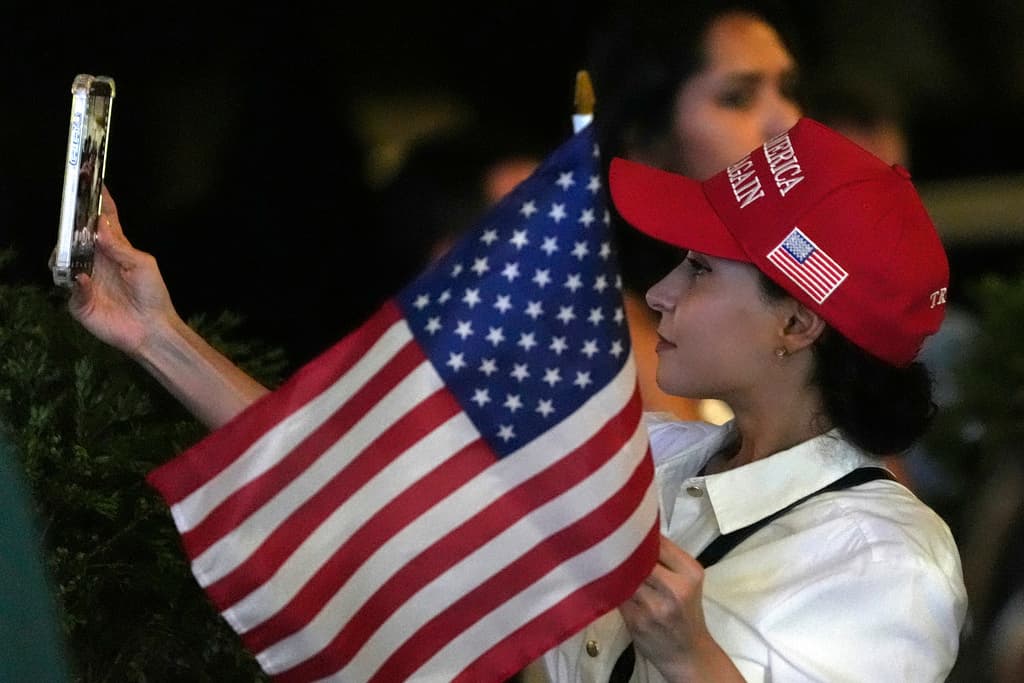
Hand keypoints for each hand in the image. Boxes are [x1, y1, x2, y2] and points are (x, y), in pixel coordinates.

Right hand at [69, 187, 180, 356]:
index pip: (104, 222)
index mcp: (115, 250)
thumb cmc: (152, 295)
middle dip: (72, 227)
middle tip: (72, 218)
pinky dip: (75, 283)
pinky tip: (84, 279)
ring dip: (65, 254)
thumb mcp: (142, 264)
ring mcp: (86, 281)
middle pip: (77, 239)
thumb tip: (99, 224)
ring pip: (64, 261)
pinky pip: (70, 288)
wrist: (152, 328)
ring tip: (71, 249)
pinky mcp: (79, 302)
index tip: (94, 184)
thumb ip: (120, 245)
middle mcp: (97, 262)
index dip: (99, 204)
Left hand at [619, 536, 739, 681]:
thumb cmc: (686, 611)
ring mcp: (654, 607)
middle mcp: (675, 589)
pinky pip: (616, 594)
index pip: (658, 542)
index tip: (625, 528)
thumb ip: (667, 556)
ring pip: (624, 575)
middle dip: (623, 549)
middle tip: (608, 540)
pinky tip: (605, 579)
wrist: (687, 653)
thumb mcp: (688, 580)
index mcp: (690, 573)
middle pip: (639, 557)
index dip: (638, 534)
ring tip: (604, 558)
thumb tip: (636, 528)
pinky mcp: (636, 621)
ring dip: (613, 567)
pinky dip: (610, 585)